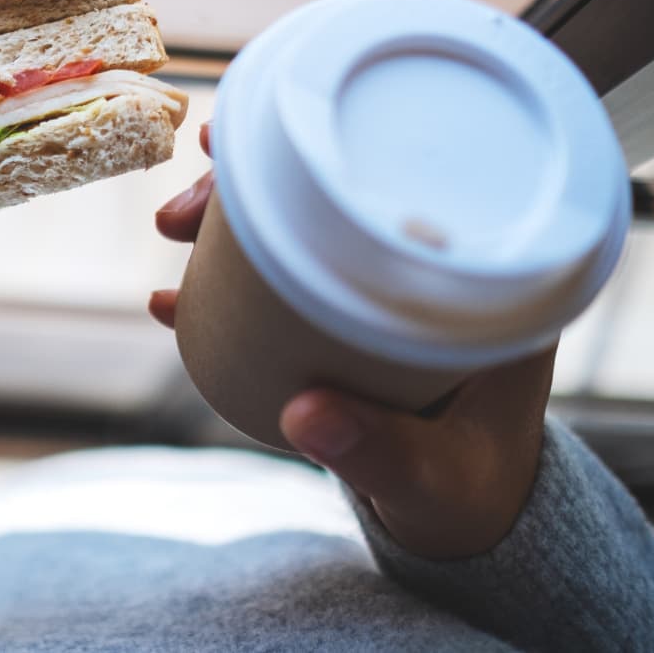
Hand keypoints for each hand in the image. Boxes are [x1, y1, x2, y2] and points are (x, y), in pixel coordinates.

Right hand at [150, 125, 552, 559]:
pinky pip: (281, 278)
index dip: (330, 149)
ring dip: (231, 221)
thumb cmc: (475, 490)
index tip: (257, 140)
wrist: (468, 514)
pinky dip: (226, 280)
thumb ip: (378, 450)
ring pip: (299, 225)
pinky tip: (169, 297)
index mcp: (484, 274)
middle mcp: (430, 260)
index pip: (407, 178)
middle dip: (252, 185)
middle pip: (336, 189)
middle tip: (181, 211)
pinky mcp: (341, 314)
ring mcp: (379, 284)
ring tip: (170, 228)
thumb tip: (301, 415)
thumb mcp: (436, 477)